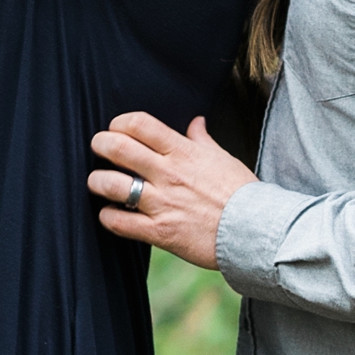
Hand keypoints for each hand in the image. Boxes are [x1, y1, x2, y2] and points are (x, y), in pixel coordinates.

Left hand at [89, 111, 255, 270]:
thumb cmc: (242, 194)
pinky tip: (110, 214)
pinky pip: (120, 222)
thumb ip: (202, 140)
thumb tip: (195, 122)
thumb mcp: (224, 159)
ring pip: (112, 185)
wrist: (256, 231)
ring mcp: (163, 204)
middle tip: (99, 148)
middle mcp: (169, 174)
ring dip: (97, 181)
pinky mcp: (160, 232)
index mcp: (184, 153)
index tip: (116, 129)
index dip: (119, 122)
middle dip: (101, 144)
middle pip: (118, 148)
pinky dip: (108, 217)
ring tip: (98, 183)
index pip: (140, 124)